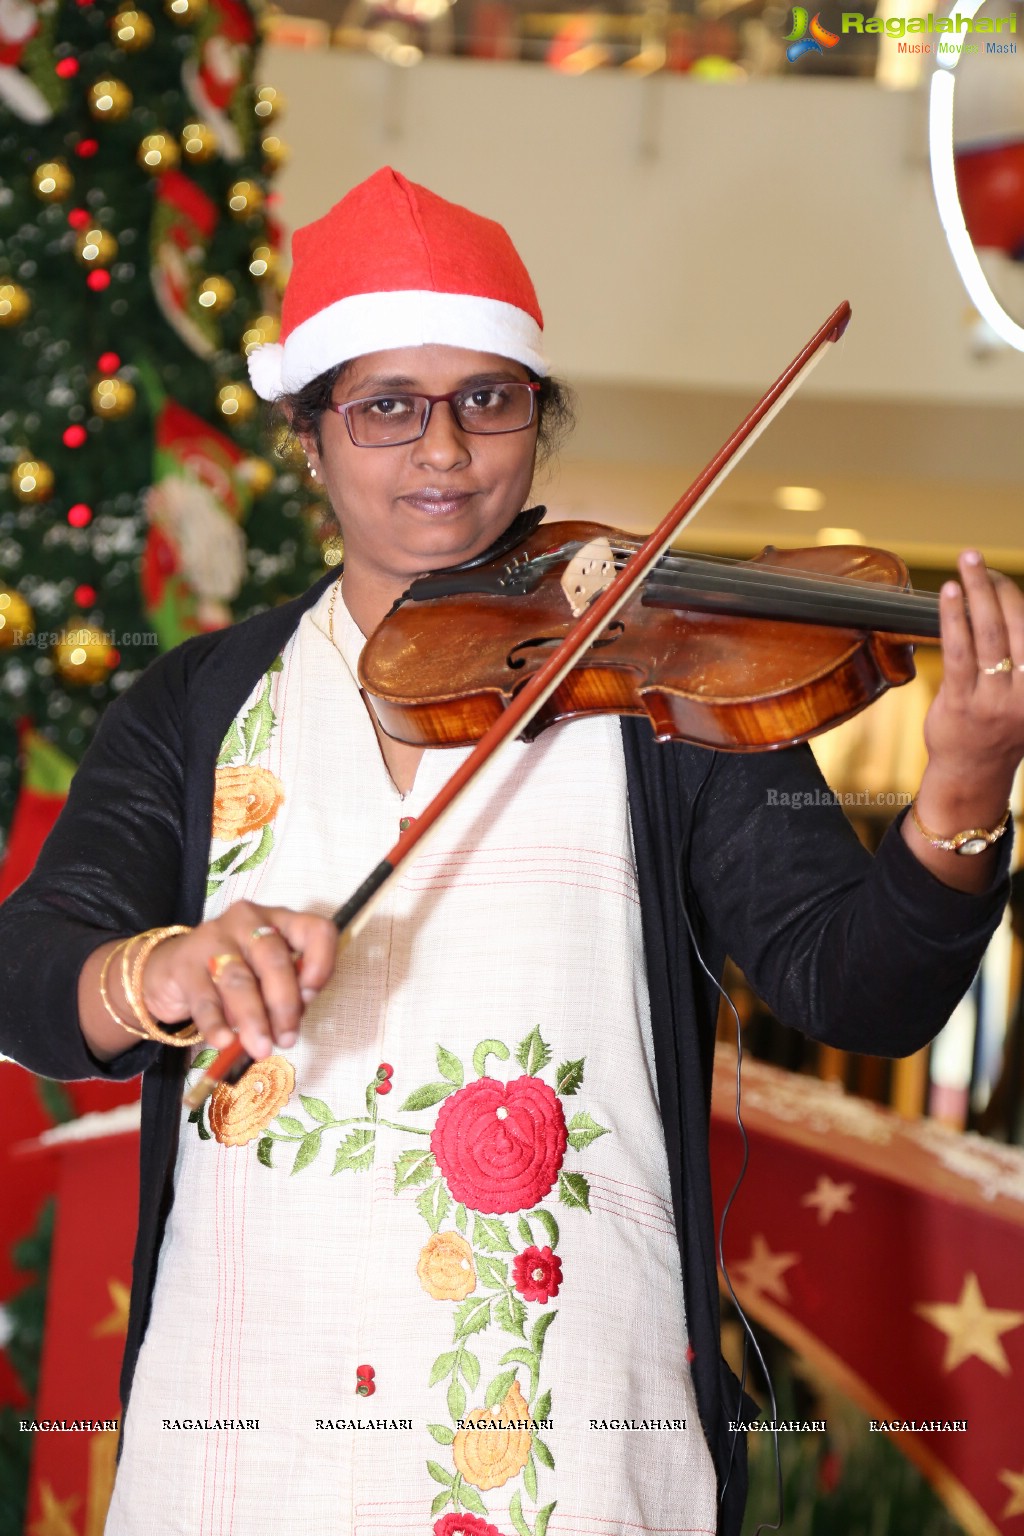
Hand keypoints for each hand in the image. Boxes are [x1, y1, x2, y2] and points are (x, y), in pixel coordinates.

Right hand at [141, 901, 337, 1060]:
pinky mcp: (184, 964)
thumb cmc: (235, 973)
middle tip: (286, 1039)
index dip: (321, 963)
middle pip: (274, 960)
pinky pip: (204, 999)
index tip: (312, 997)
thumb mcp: (267, 975)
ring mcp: (213, 938)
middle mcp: (248, 921)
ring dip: (254, 1020)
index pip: (315, 930)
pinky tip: (225, 1042)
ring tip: (261, 1048)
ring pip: (239, 981)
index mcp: (280, 920)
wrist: (172, 969)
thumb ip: (288, 988)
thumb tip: (296, 1015)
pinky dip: (216, 1024)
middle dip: (284, 1005)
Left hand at [905, 551, 1022, 891]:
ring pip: (989, 635)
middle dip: (999, 587)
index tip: (1002, 574)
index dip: (1018, 599)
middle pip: (1017, 626)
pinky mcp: (963, 703)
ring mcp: (995, 698)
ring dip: (977, 593)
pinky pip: (959, 652)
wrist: (973, 775)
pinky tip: (949, 593)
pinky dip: (954, 619)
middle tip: (977, 558)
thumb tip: (1012, 613)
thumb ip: (1023, 660)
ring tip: (967, 563)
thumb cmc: (1000, 728)